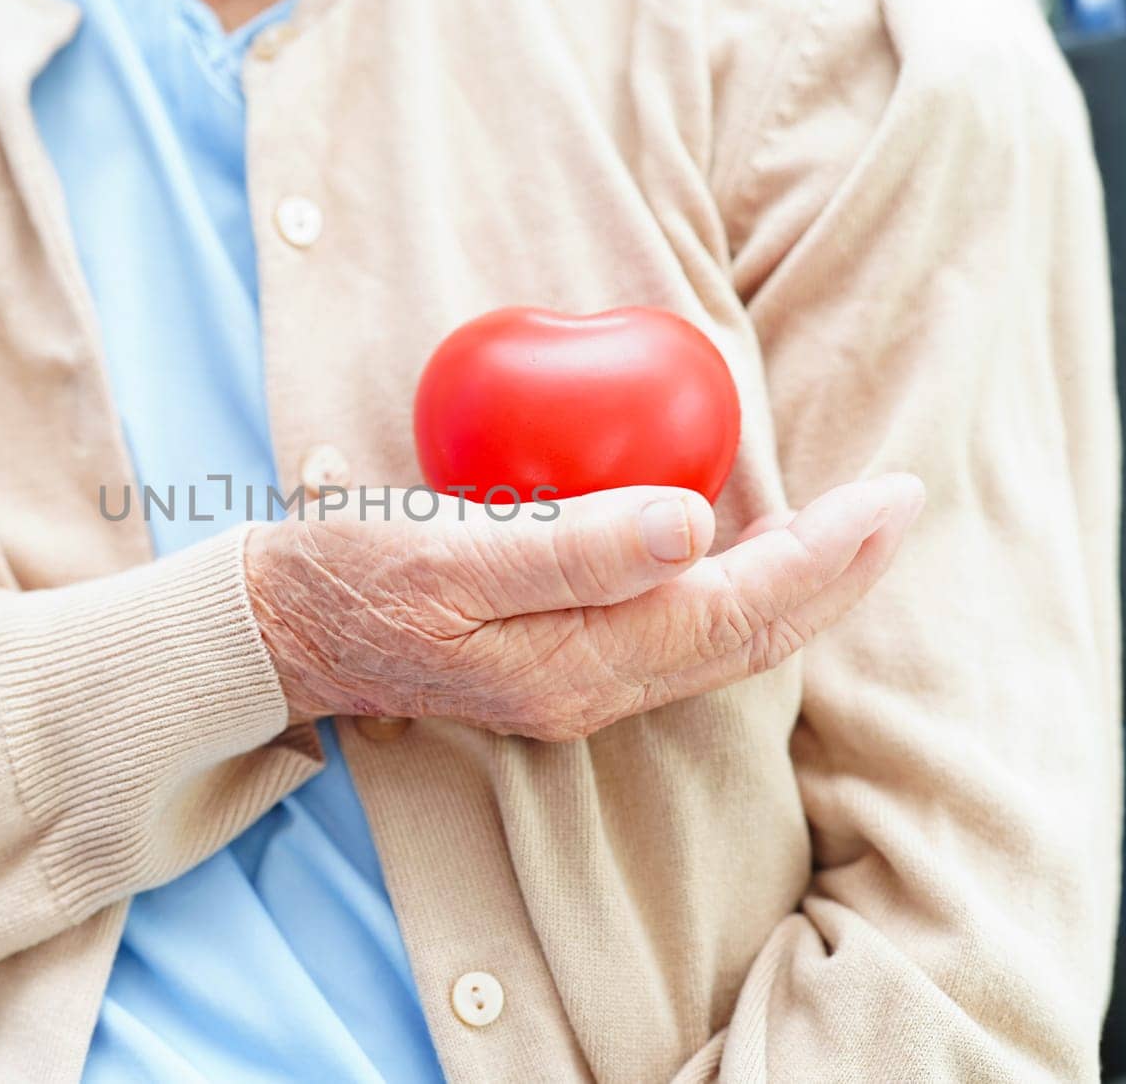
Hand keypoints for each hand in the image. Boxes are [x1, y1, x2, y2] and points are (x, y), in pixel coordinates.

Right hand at [244, 474, 924, 740]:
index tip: (889, 497)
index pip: (732, 612)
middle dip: (835, 577)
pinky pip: (678, 634)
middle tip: (899, 505)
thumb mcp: (446, 553)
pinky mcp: (557, 666)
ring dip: (796, 589)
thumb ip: (568, 547)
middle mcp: (591, 689)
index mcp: (575, 665)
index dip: (822, 558)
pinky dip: (735, 590)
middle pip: (747, 639)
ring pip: (719, 642)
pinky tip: (746, 549)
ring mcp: (575, 686)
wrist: (285, 632)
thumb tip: (696, 525)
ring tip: (852, 531)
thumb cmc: (353, 576)